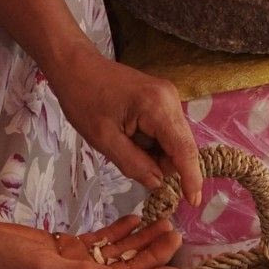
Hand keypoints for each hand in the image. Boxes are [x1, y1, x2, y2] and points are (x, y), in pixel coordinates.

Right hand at [0, 215, 181, 268]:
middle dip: (153, 254)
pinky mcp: (69, 249)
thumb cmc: (10, 265)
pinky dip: (118, 231)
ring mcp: (78, 265)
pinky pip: (101, 242)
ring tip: (162, 222)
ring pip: (118, 254)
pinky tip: (134, 218)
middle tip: (176, 233)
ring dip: (140, 240)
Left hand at [50, 49, 203, 205]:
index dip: (190, 178)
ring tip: (126, 145)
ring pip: (174, 142)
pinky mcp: (163, 99)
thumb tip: (158, 183)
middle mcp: (170, 99)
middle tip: (132, 164)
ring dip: (156, 154)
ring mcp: (168, 97)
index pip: (183, 150)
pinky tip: (131, 139)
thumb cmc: (83, 99)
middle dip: (164, 164)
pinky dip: (153, 144)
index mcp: (157, 107)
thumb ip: (134, 164)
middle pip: (182, 147)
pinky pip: (166, 132)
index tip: (193, 202)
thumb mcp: (104, 139)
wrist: (75, 66)